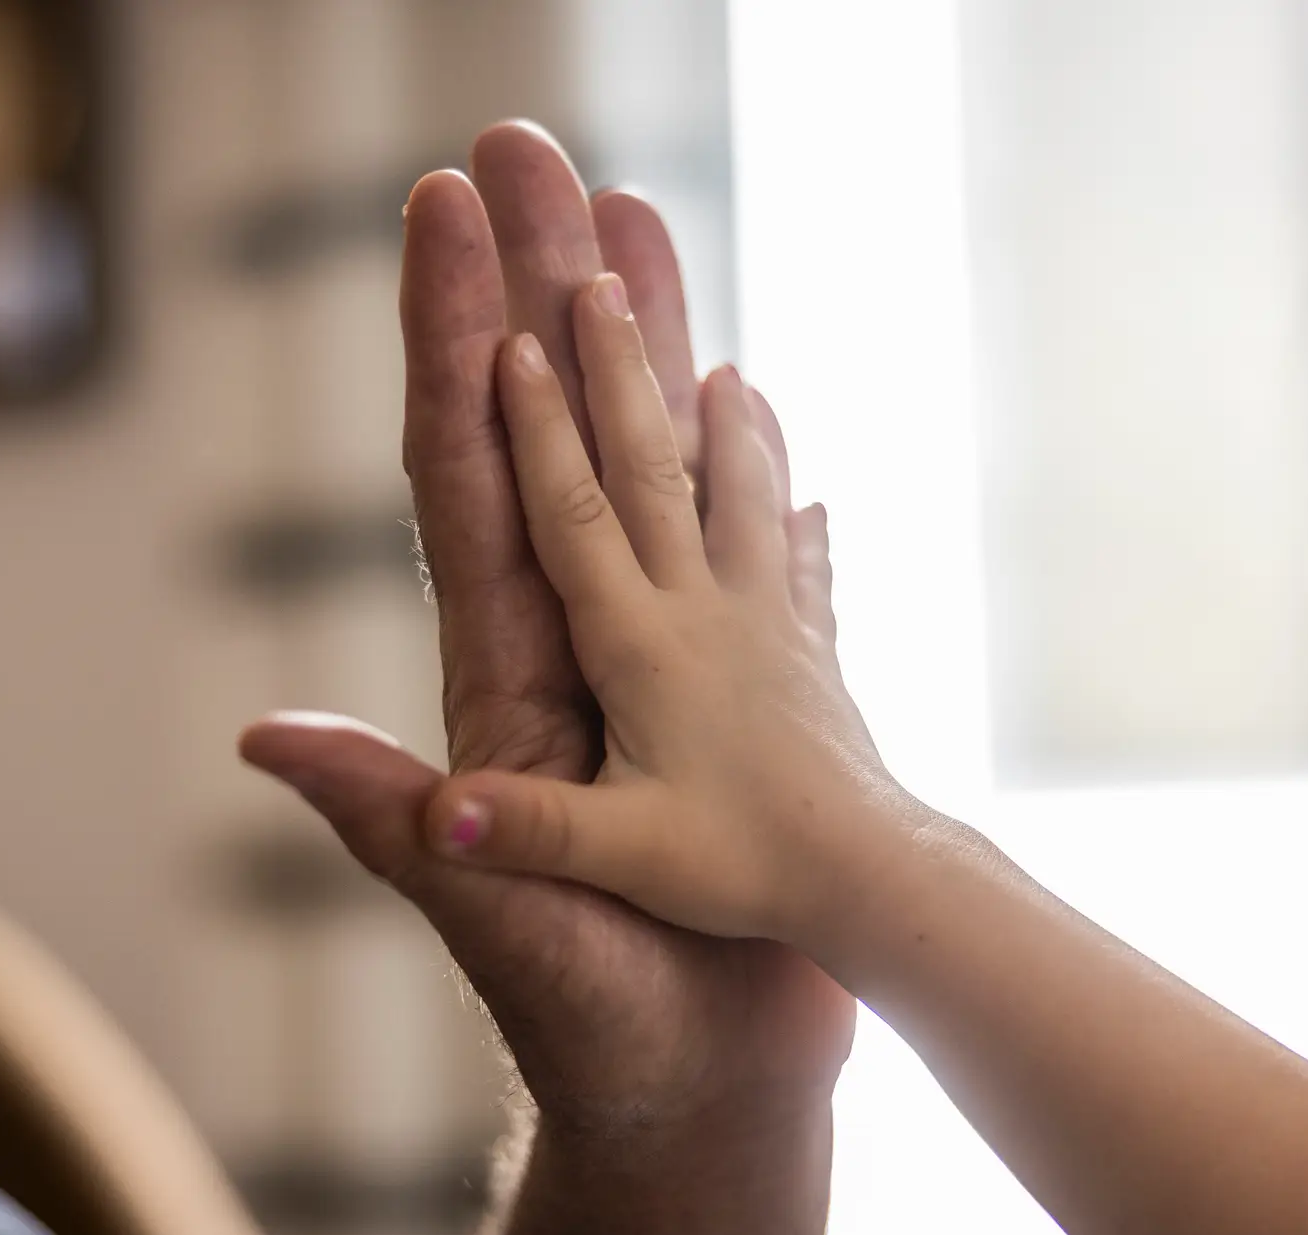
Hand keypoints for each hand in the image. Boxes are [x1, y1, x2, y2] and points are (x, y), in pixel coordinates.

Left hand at [241, 125, 854, 1129]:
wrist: (702, 1094)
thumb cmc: (600, 1032)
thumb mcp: (492, 916)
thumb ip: (399, 825)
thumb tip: (263, 743)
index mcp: (507, 681)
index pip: (466, 478)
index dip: (452, 343)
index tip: (445, 211)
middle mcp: (565, 647)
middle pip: (543, 434)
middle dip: (532, 290)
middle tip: (529, 149)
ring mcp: (640, 664)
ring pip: (634, 468)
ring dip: (635, 343)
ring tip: (642, 219)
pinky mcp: (711, 695)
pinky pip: (719, 546)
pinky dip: (730, 462)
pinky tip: (744, 398)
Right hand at [419, 274, 901, 953]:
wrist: (872, 886)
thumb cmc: (742, 876)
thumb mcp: (619, 857)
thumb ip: (522, 831)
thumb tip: (436, 815)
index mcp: (640, 647)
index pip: (574, 515)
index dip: (535, 429)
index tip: (509, 338)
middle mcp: (705, 614)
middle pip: (653, 470)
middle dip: (618, 372)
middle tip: (599, 275)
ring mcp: (766, 627)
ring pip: (738, 498)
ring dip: (723, 425)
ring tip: (723, 361)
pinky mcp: (810, 658)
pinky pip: (801, 567)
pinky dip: (795, 521)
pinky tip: (807, 492)